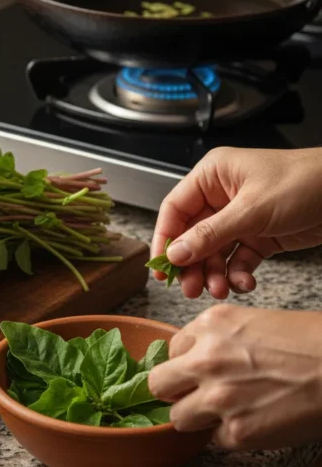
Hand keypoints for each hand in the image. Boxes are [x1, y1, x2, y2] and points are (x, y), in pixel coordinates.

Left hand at [148, 304, 321, 449]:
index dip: (184, 364)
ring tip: (227, 412)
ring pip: (178, 419)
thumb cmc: (308, 343)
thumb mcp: (250, 322)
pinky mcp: (239, 432)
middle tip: (195, 395)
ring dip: (198, 418)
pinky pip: (215, 440)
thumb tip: (191, 359)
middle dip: (175, 392)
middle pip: (158, 385)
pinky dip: (233, 435)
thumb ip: (215, 339)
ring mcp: (219, 397)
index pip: (170, 350)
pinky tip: (256, 421)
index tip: (195, 372)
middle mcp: (206, 359)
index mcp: (209, 326)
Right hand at [152, 147, 321, 298]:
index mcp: (212, 176)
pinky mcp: (259, 235)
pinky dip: (238, 274)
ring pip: (214, 251)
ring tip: (219, 290)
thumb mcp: (251, 210)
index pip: (175, 209)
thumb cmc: (304, 183)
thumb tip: (175, 254)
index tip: (162, 266)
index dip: (165, 238)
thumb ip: (210, 234)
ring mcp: (240, 217)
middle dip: (192, 263)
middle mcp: (221, 196)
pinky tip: (245, 283)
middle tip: (190, 288)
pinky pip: (238, 259)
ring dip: (214, 273)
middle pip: (192, 235)